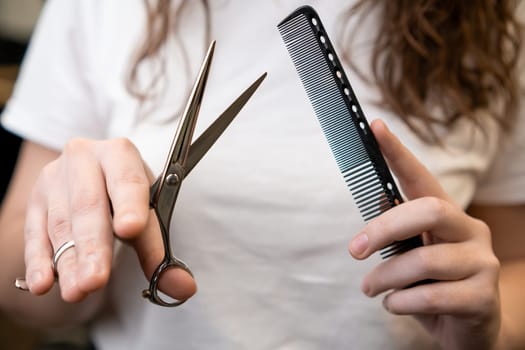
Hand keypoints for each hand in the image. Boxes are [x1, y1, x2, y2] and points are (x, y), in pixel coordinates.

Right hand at [22, 138, 195, 302]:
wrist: (92, 175)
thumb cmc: (125, 193)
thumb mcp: (147, 212)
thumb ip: (160, 251)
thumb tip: (183, 287)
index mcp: (120, 153)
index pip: (127, 180)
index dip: (129, 205)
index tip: (131, 229)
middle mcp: (83, 158)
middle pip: (89, 205)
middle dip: (93, 247)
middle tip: (95, 280)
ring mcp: (54, 177)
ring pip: (62, 224)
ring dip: (68, 262)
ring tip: (77, 292)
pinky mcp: (35, 200)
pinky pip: (35, 233)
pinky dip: (39, 261)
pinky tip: (43, 284)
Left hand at [349, 120, 500, 349]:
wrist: (469, 332)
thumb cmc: (432, 286)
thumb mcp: (411, 255)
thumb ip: (398, 232)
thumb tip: (376, 203)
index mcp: (448, 216)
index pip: (421, 177)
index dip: (398, 152)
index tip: (374, 127)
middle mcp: (471, 231)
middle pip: (428, 211)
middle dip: (383, 230)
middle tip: (354, 251)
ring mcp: (483, 263)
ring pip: (424, 261)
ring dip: (385, 278)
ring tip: (370, 289)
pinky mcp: (484, 297)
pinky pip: (431, 296)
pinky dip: (400, 302)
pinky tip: (393, 305)